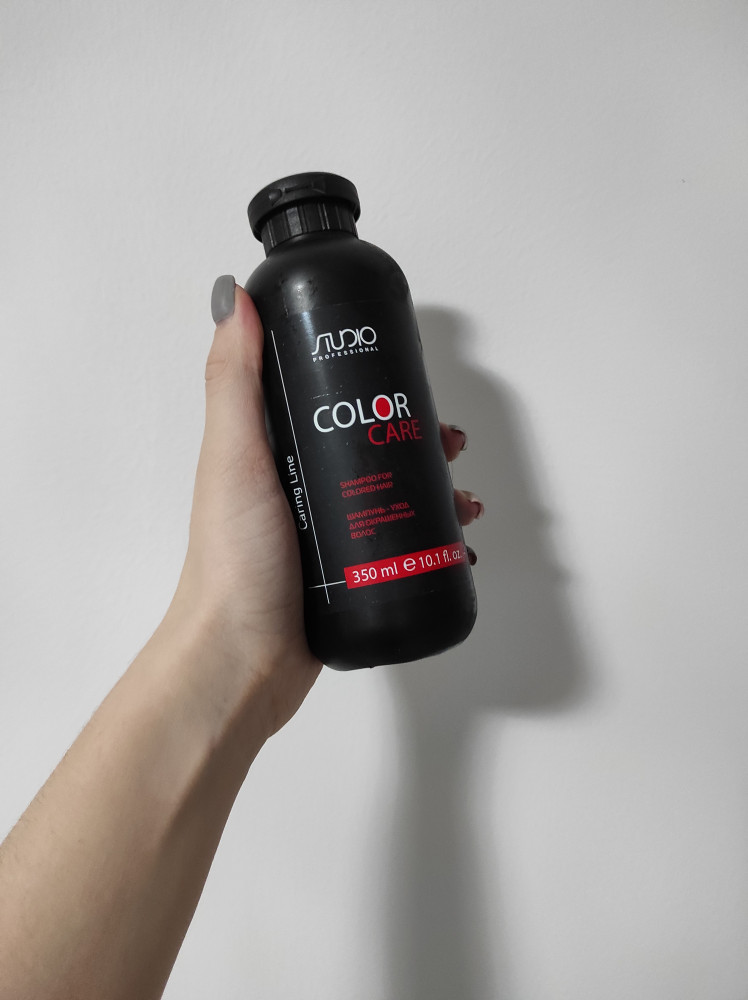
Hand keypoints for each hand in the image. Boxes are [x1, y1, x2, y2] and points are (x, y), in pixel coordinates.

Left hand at [168, 278, 482, 731]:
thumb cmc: (233, 562)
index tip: (407, 374)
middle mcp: (300, 487)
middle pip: (371, 444)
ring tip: (463, 498)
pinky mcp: (350, 574)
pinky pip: (400, 542)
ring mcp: (327, 533)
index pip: (328, 397)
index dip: (371, 379)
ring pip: (393, 493)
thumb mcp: (234, 456)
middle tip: (450, 439)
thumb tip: (235, 296)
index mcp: (270, 452)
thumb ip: (233, 379)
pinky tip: (460, 542)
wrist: (242, 663)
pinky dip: (434, 537)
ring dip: (435, 487)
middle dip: (418, 435)